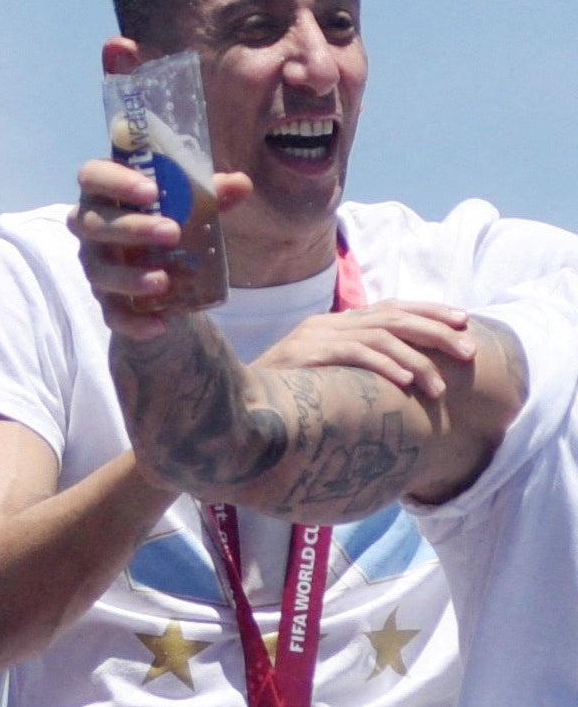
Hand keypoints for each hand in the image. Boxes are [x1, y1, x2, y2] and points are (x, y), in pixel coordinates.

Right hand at [69, 158, 251, 337]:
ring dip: (127, 277)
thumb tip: (240, 184)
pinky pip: (111, 314)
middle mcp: (91, 226)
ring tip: (164, 281)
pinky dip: (133, 322)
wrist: (162, 266)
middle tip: (172, 233)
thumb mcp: (190, 205)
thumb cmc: (168, 219)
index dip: (115, 181)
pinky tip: (160, 324)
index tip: (152, 191)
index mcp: (106, 192)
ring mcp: (95, 264)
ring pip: (97, 271)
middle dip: (129, 228)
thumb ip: (211, 194)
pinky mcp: (105, 299)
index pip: (92, 176)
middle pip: (90, 223)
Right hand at [253, 300, 475, 397]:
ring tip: (439, 387)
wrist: (237, 400)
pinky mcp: (309, 354)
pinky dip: (385, 366)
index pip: (390, 307)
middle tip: (469, 352)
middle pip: (394, 317)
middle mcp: (329, 323)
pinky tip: (405, 383)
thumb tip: (397, 374)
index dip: (429, 311)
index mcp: (335, 322)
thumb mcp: (323, 373)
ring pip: (382, 337)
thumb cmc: (284, 393)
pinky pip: (356, 354)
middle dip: (437, 332)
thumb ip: (353, 364)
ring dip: (418, 361)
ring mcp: (317, 336)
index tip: (464, 322)